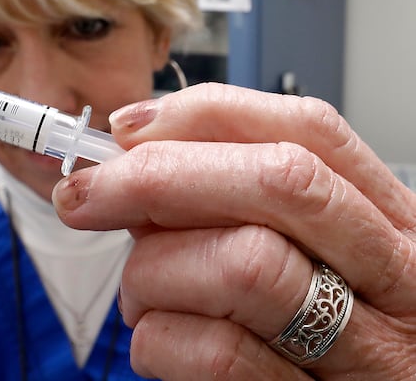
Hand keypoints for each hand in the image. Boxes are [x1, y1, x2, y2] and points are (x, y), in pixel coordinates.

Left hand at [53, 83, 415, 379]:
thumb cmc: (317, 327)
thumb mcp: (302, 252)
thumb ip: (232, 203)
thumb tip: (134, 164)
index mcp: (386, 220)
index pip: (306, 129)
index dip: (205, 115)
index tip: (127, 128)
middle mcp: (392, 276)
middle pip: (277, 184)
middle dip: (155, 177)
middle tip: (83, 195)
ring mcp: (362, 348)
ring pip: (242, 265)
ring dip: (153, 274)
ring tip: (140, 294)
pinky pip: (214, 353)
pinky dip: (157, 339)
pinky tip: (157, 341)